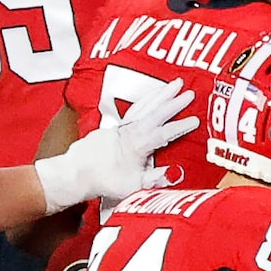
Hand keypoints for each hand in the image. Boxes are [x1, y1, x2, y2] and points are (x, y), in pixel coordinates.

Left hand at [37, 80, 195, 209]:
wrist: (76, 174)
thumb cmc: (104, 182)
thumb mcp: (132, 186)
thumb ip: (154, 179)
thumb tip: (173, 174)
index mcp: (136, 145)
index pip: (163, 133)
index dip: (180, 127)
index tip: (195, 120)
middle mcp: (129, 131)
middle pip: (155, 112)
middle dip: (173, 101)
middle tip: (189, 91)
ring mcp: (121, 126)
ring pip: (144, 105)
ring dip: (160, 94)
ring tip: (173, 84)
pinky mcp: (115, 126)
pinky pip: (134, 108)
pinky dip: (146, 99)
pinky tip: (152, 96)